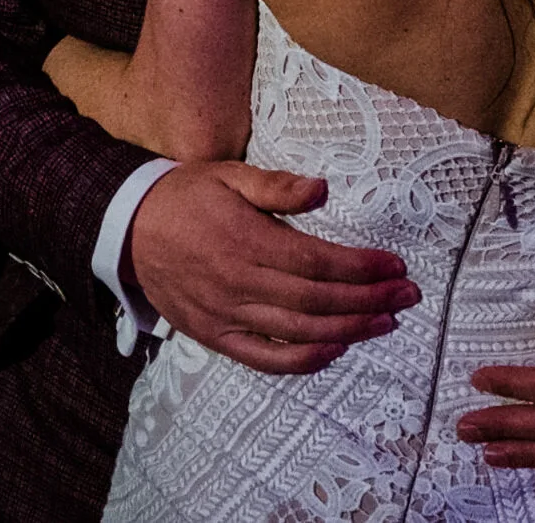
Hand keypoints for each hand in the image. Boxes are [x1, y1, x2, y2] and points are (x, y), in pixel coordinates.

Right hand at [126, 162, 418, 374]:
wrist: (128, 228)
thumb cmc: (185, 197)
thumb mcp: (228, 175)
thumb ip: (277, 186)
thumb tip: (323, 189)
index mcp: (245, 239)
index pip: (317, 260)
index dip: (361, 267)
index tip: (395, 265)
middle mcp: (238, 282)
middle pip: (317, 299)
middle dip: (369, 299)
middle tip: (407, 295)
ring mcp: (227, 314)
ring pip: (299, 331)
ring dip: (349, 329)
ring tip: (385, 321)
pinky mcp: (215, 335)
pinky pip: (266, 357)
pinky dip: (304, 359)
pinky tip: (335, 348)